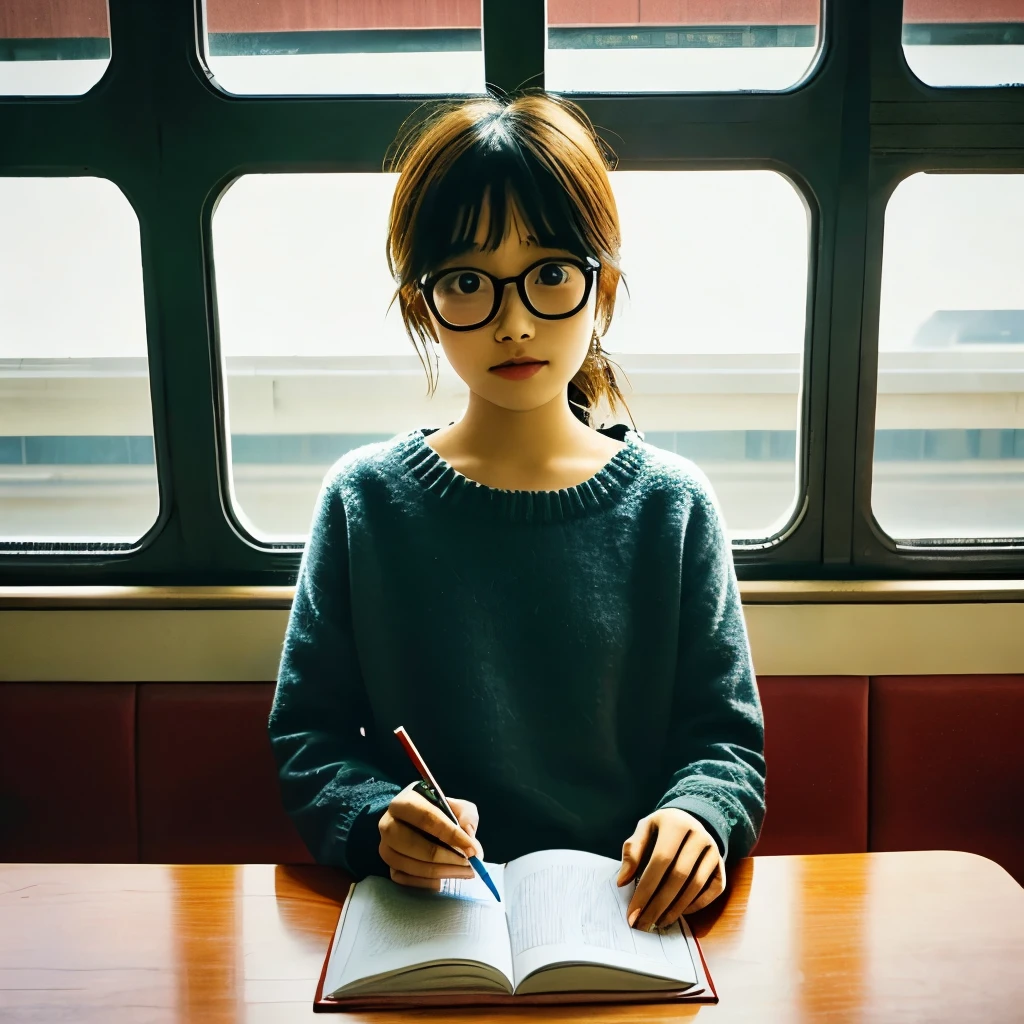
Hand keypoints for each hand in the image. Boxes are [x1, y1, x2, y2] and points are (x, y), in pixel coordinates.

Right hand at [378, 781, 483, 889]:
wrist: (420, 824)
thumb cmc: (441, 813)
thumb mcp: (458, 807)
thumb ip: (467, 817)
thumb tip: (468, 836)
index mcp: (405, 801)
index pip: (426, 817)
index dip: (451, 834)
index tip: (472, 850)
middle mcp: (388, 823)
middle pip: (411, 843)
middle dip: (444, 857)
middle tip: (468, 865)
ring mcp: (385, 846)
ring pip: (406, 864)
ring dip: (438, 872)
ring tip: (462, 873)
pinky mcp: (387, 865)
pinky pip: (402, 879)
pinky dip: (424, 882)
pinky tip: (442, 880)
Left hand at [617, 808, 725, 928]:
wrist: (689, 821)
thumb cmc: (661, 829)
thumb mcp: (644, 829)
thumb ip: (632, 851)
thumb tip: (622, 882)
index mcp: (675, 824)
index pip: (660, 860)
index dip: (646, 888)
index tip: (632, 912)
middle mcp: (699, 836)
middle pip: (679, 876)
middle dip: (658, 904)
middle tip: (643, 924)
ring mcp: (714, 851)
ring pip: (696, 886)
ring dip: (676, 909)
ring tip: (658, 922)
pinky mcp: (722, 865)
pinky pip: (713, 891)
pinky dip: (696, 905)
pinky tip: (678, 913)